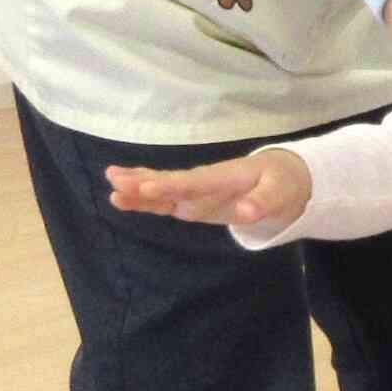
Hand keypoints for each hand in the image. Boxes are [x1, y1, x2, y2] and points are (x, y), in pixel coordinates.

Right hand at [105, 149, 311, 232]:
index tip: (147, 186)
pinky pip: (163, 201)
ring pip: (161, 190)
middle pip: (170, 181)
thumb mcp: (280, 192)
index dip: (171, 184)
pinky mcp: (190, 202)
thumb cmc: (280, 183)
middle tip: (115, 180)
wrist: (280, 180)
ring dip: (137, 189)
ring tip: (111, 187)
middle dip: (144, 182)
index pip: (194, 182)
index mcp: (223, 177)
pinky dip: (144, 200)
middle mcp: (203, 182)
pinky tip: (121, 198)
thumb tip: (248, 213)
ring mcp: (194, 192)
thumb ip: (263, 202)